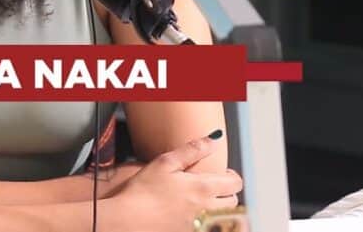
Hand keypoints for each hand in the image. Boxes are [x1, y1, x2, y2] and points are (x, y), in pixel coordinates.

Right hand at [104, 132, 241, 231]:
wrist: (128, 220)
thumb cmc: (144, 190)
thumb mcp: (165, 162)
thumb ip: (192, 150)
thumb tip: (213, 139)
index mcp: (203, 188)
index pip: (235, 183)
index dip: (232, 176)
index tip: (222, 173)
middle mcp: (206, 209)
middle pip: (233, 202)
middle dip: (226, 192)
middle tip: (211, 185)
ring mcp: (199, 225)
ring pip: (223, 217)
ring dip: (218, 208)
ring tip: (201, 200)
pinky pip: (207, 227)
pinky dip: (205, 220)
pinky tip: (188, 214)